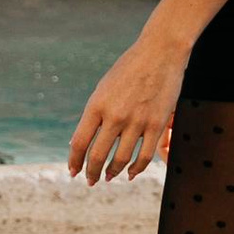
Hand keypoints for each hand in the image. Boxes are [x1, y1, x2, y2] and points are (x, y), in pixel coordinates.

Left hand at [69, 27, 187, 184]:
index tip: (73, 172)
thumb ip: (93, 115)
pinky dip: (136, 169)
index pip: (80, 142)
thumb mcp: (103, 88)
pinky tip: (131, 174)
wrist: (160, 52)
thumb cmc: (129, 69)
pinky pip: (145, 156)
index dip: (74, 161)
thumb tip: (79, 142)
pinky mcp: (157, 125)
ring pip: (121, 160)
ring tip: (108, 177)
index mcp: (97, 104)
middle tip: (90, 180)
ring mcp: (137, 121)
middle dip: (91, 172)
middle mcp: (115, 115)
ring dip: (112, 173)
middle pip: (97, 155)